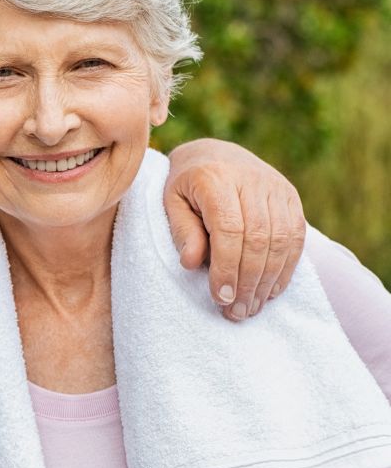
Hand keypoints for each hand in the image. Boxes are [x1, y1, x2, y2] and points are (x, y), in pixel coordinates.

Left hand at [164, 139, 305, 320]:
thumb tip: (191, 263)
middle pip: (258, 238)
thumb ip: (182, 231)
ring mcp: (276, 187)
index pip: (229, 229)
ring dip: (267, 280)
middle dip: (247, 281)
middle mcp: (251, 180)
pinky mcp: (290, 196)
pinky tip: (270, 291)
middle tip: (236, 313)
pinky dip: (285, 268)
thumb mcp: (171, 204)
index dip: (226, 267)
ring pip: (281, 240)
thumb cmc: (185, 186)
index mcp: (215, 178)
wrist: (213, 154)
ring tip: (251, 307)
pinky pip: (296, 237)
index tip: (220, 298)